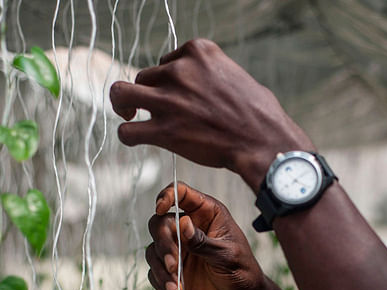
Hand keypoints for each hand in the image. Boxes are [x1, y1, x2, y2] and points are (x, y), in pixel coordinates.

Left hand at [109, 39, 313, 188]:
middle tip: (159, 108)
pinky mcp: (164, 130)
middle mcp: (180, 71)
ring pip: (123, 93)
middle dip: (151, 91)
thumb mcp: (234, 75)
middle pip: (147, 76)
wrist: (263, 141)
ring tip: (128, 113)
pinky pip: (128, 131)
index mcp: (198, 51)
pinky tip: (135, 136)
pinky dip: (127, 134)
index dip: (169, 77)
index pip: (168, 58)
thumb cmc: (258, 113)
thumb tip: (199, 85)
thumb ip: (210, 73)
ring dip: (123, 102)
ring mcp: (169, 100)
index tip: (178, 92)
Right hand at [145, 182, 266, 289]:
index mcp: (207, 214)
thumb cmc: (243, 271)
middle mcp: (188, 228)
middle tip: (173, 265)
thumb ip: (203, 241)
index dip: (167, 195)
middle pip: (159, 223)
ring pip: (153, 250)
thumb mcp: (227, 256)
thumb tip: (182, 222)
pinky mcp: (173, 269)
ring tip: (177, 288)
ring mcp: (179, 249)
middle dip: (163, 245)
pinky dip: (162, 284)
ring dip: (162, 270)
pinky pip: (155, 272)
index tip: (160, 208)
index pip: (181, 193)